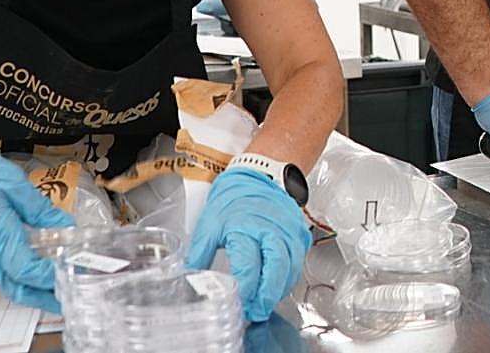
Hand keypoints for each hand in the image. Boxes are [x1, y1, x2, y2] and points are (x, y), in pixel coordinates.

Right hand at [0, 144, 73, 311]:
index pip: (24, 268)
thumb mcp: (16, 186)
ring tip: (59, 294)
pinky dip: (27, 281)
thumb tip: (66, 225)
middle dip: (43, 298)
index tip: (69, 272)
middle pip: (17, 287)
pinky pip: (8, 272)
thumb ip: (41, 209)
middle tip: (68, 299)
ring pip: (11, 284)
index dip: (47, 276)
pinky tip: (43, 276)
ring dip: (36, 294)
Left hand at [186, 168, 310, 322]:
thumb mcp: (210, 222)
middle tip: (255, 312)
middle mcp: (273, 229)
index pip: (249, 266)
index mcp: (247, 226)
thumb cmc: (235, 198)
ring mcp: (290, 232)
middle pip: (277, 269)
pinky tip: (273, 287)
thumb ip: (200, 252)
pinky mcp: (300, 235)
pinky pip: (297, 264)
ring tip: (261, 304)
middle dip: (267, 296)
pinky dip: (286, 279)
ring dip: (277, 291)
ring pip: (290, 269)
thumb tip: (188, 276)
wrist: (261, 176)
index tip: (238, 304)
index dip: (245, 290)